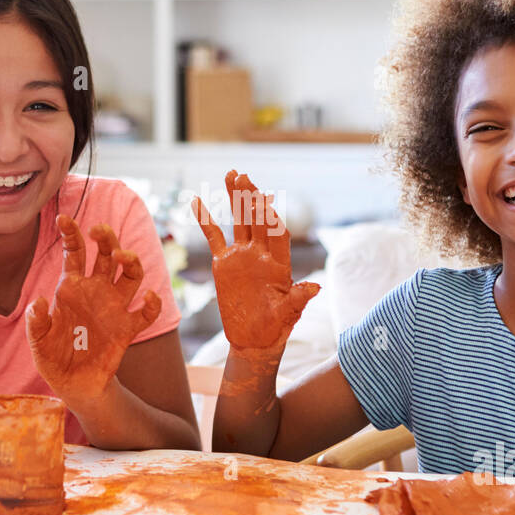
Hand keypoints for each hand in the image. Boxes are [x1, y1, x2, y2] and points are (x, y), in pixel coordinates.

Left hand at [26, 215, 160, 402]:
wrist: (74, 384)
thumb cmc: (53, 358)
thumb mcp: (38, 342)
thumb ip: (37, 322)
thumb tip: (38, 302)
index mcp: (72, 287)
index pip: (74, 252)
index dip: (71, 233)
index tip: (64, 218)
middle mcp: (96, 291)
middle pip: (106, 255)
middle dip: (106, 238)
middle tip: (99, 231)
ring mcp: (114, 307)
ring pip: (130, 274)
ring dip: (130, 261)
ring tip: (122, 257)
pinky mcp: (127, 328)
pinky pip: (145, 312)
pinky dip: (151, 303)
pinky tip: (147, 297)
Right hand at [191, 169, 319, 354]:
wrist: (254, 340)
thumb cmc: (275, 328)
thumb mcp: (288, 314)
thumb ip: (298, 299)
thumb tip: (315, 287)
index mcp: (279, 264)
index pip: (276, 235)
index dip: (271, 218)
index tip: (264, 201)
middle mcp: (261, 255)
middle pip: (257, 221)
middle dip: (251, 198)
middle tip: (244, 176)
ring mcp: (242, 257)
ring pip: (239, 222)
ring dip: (236, 199)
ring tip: (232, 174)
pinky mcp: (225, 264)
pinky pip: (214, 238)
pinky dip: (206, 221)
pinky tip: (198, 200)